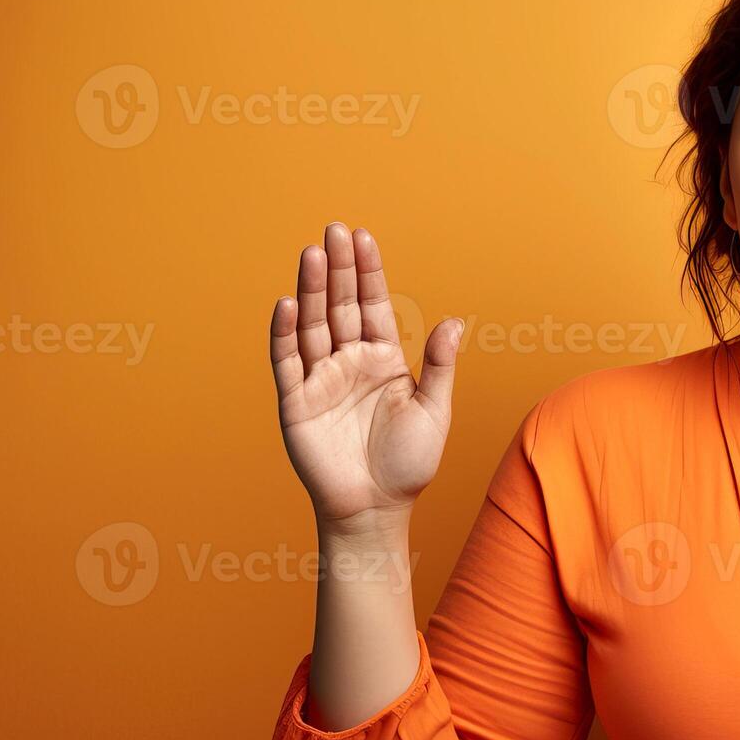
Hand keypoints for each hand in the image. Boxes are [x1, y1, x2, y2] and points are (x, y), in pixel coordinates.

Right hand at [268, 223, 463, 528]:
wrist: (376, 509)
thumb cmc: (408, 463)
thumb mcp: (434, 410)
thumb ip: (439, 366)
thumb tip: (454, 322)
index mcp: (383, 359)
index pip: (374, 306)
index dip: (368, 272)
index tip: (362, 237)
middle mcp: (349, 362)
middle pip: (341, 306)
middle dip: (338, 269)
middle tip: (333, 230)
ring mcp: (320, 379)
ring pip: (313, 324)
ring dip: (310, 289)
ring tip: (311, 253)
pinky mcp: (296, 402)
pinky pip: (288, 362)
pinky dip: (285, 333)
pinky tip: (286, 303)